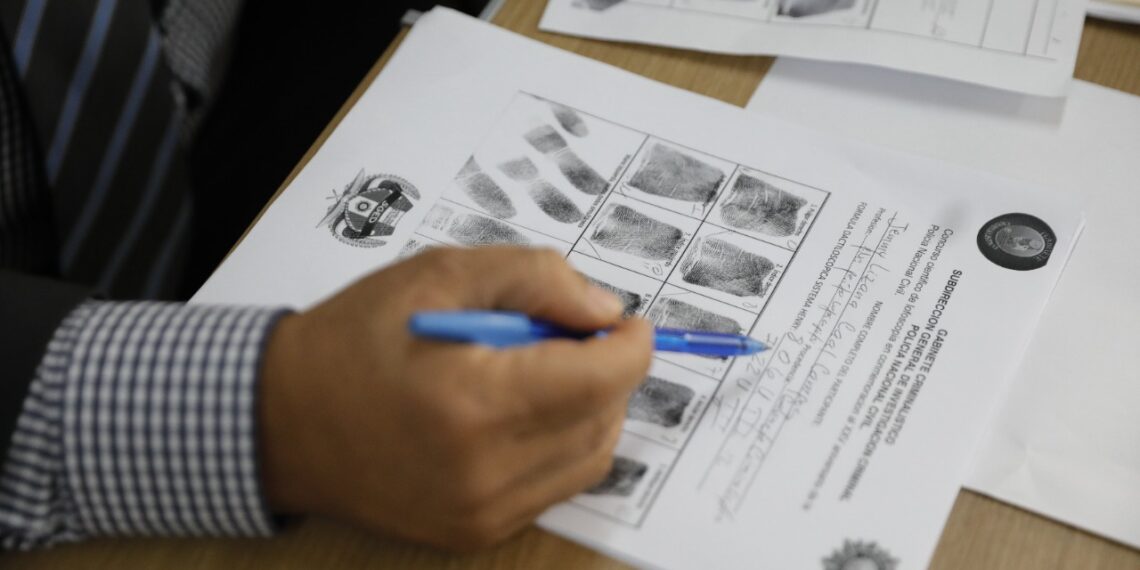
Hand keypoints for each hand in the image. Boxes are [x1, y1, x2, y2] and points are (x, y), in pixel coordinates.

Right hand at [259, 247, 653, 549]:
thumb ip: (534, 279)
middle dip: (606, 370)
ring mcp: (480, 512)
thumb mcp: (439, 275)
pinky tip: (519, 411)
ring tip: (539, 372)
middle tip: (570, 336)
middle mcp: (482, 472)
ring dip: (589, 409)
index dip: (630, 344)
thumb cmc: (353, 340)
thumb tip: (604, 310)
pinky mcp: (475, 532)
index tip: (628, 322)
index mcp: (472, 402)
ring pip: (588, 459)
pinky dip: (558, 444)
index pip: (600, 380)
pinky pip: (553, 486)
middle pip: (603, 420)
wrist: (282, 421)